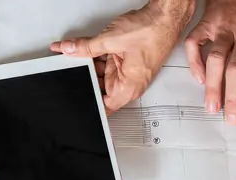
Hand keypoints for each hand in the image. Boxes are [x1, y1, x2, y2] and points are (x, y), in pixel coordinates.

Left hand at [49, 0, 193, 112]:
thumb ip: (86, 47)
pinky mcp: (126, 60)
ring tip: (74, 54)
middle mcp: (130, 82)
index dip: (89, 103)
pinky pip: (106, 62)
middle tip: (70, 68)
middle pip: (99, 87)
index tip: (76, 97)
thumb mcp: (110, 39)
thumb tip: (69, 50)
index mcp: (130, 86)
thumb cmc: (152, 30)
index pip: (105, 106)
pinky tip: (82, 48)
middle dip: (84, 77)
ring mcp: (127, 70)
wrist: (165, 16)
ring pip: (100, 73)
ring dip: (88, 64)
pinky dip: (95, 55)